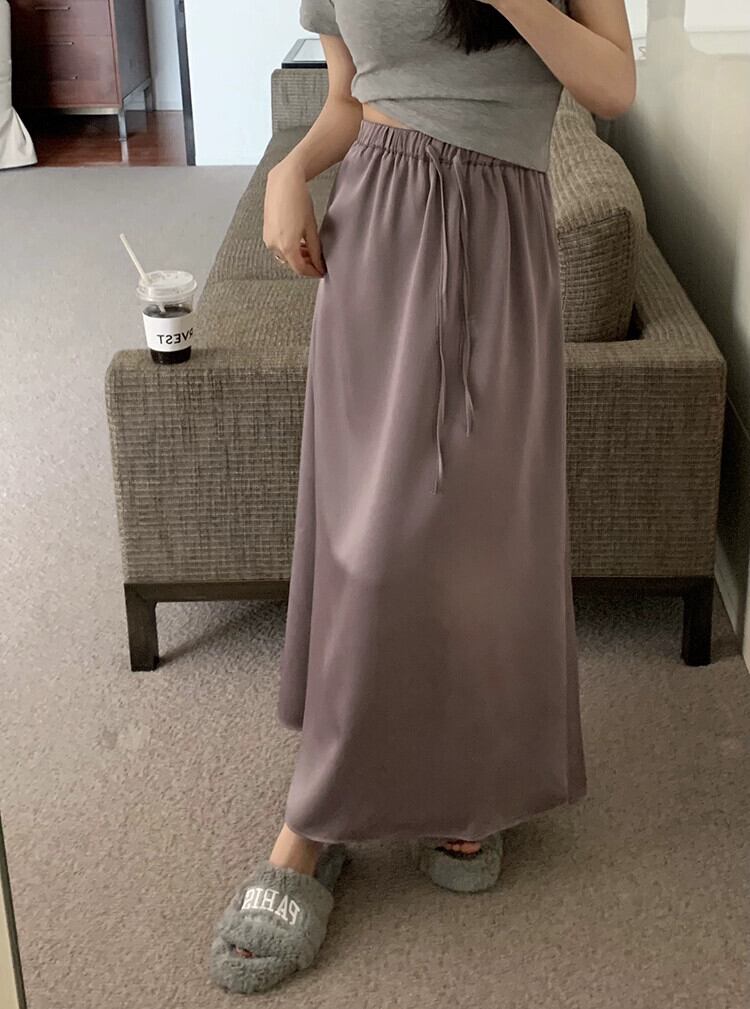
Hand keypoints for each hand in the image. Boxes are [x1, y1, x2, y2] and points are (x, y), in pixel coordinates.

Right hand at [263, 160, 325, 277]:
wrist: (284, 183)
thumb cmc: (299, 202)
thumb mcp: (311, 229)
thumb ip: (315, 250)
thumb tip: (319, 265)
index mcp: (287, 247)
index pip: (300, 269)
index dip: (312, 272)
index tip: (321, 271)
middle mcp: (274, 246)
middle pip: (292, 264)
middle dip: (306, 264)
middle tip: (318, 260)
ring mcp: (268, 239)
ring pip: (285, 256)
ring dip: (298, 256)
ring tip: (310, 249)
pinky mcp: (266, 232)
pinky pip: (279, 247)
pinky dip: (290, 248)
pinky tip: (299, 241)